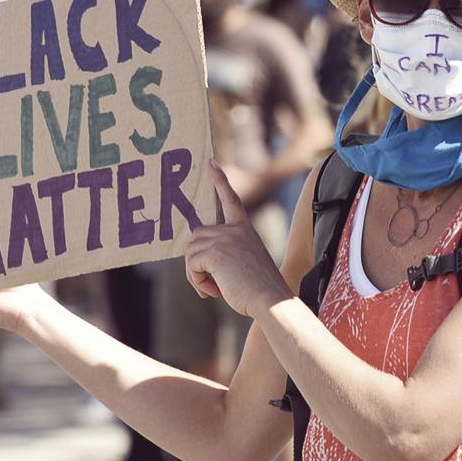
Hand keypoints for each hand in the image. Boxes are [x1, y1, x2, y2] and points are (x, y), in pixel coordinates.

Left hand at [185, 160, 291, 317]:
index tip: (210, 162)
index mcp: (244, 230)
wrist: (270, 298)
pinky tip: (212, 292)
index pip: (231, 200)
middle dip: (196, 261)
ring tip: (214, 289)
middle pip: (197, 236)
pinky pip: (191, 264)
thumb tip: (196, 257)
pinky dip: (197, 281)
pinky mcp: (215, 251)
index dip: (220, 181)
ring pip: (191, 252)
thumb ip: (226, 254)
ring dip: (196, 274)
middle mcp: (234, 229)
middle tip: (211, 284)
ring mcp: (224, 238)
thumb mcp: (244, 265)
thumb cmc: (260, 290)